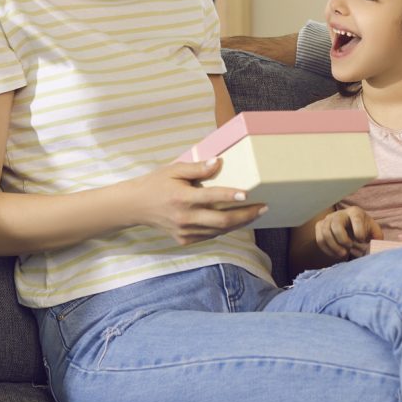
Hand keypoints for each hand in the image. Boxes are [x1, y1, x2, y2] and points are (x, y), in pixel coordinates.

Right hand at [125, 158, 266, 245]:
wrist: (137, 206)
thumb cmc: (157, 184)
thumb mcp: (174, 170)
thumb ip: (197, 168)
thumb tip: (218, 162)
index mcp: (181, 198)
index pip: (211, 197)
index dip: (230, 195)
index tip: (248, 193)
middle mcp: (184, 217)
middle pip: (222, 220)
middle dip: (246, 214)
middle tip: (264, 207)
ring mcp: (185, 231)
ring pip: (219, 230)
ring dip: (240, 222)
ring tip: (256, 213)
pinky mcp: (185, 239)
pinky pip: (211, 235)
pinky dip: (225, 228)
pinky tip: (237, 220)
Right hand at [314, 207, 381, 260]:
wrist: (352, 228)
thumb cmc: (364, 230)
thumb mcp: (374, 231)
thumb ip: (377, 238)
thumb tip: (376, 247)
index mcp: (355, 212)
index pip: (356, 218)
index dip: (359, 231)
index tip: (362, 241)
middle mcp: (340, 213)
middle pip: (336, 224)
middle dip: (342, 239)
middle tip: (349, 249)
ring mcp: (328, 219)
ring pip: (325, 232)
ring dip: (334, 246)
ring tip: (343, 254)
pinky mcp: (320, 226)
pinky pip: (319, 239)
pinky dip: (327, 249)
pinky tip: (336, 254)